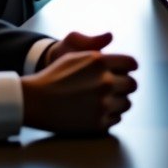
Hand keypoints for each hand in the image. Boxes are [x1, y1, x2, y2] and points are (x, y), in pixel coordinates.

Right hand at [22, 32, 138, 133]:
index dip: (130, 67)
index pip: (131, 63)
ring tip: (108, 101)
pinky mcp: (98, 123)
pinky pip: (117, 119)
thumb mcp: (75, 56)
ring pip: (127, 103)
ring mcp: (102, 104)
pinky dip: (111, 115)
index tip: (128, 71)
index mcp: (100, 62)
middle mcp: (105, 82)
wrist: (35, 101)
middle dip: (126, 85)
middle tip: (118, 88)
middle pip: (132, 84)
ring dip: (120, 101)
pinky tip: (100, 111)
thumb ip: (98, 52)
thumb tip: (114, 45)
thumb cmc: (54, 76)